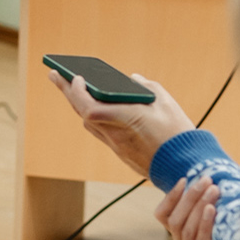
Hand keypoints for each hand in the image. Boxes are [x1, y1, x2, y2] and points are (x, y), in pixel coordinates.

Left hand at [48, 71, 193, 176]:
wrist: (185, 165)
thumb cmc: (177, 132)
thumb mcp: (164, 102)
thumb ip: (146, 88)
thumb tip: (133, 80)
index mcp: (125, 119)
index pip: (89, 107)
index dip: (78, 92)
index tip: (75, 77)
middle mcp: (115, 134)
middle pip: (83, 113)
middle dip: (67, 92)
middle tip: (54, 74)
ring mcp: (116, 145)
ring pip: (89, 124)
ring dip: (79, 105)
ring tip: (70, 88)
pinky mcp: (121, 153)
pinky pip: (101, 132)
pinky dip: (93, 117)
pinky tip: (92, 107)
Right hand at [157, 177, 224, 239]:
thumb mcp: (230, 234)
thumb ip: (220, 217)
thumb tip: (219, 184)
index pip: (164, 219)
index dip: (171, 198)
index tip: (185, 179)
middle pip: (176, 223)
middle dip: (189, 198)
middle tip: (206, 179)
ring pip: (187, 232)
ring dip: (198, 206)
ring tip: (212, 189)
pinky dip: (204, 225)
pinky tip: (211, 209)